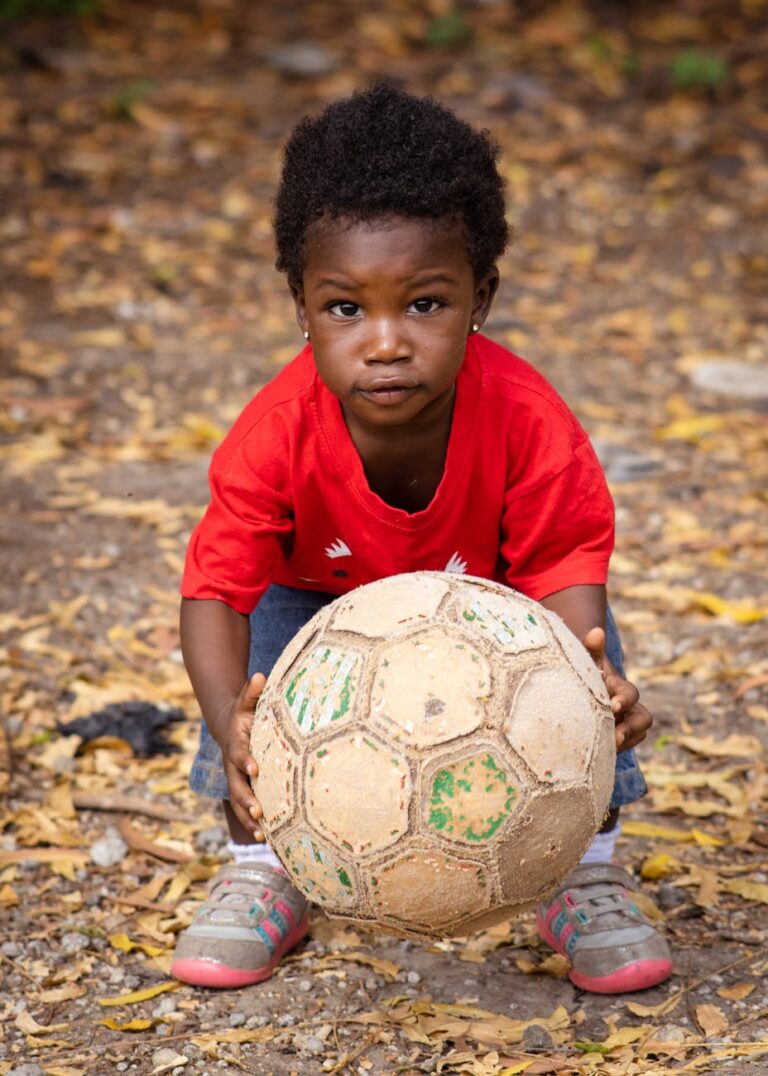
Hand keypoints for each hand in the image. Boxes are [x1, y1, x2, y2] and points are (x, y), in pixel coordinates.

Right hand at [220, 673, 266, 837]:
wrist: (228, 726)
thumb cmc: (242, 713)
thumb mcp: (245, 702)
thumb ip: (252, 692)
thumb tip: (260, 676)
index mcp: (235, 746)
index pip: (239, 754)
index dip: (246, 760)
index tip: (255, 768)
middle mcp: (232, 767)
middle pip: (237, 786)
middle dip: (247, 799)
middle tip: (259, 812)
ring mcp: (236, 780)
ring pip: (239, 803)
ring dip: (249, 819)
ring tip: (261, 836)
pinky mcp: (243, 789)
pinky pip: (247, 809)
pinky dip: (254, 823)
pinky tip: (267, 839)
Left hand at [583, 627, 651, 751]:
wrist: (582, 685)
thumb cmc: (586, 671)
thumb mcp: (587, 660)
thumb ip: (592, 648)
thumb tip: (596, 632)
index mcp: (621, 688)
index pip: (630, 695)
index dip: (624, 700)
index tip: (613, 705)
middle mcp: (629, 708)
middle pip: (642, 720)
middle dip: (630, 729)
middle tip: (614, 738)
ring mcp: (625, 724)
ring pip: (636, 736)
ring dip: (624, 743)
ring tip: (607, 749)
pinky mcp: (619, 739)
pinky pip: (624, 748)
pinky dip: (615, 751)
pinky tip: (598, 754)